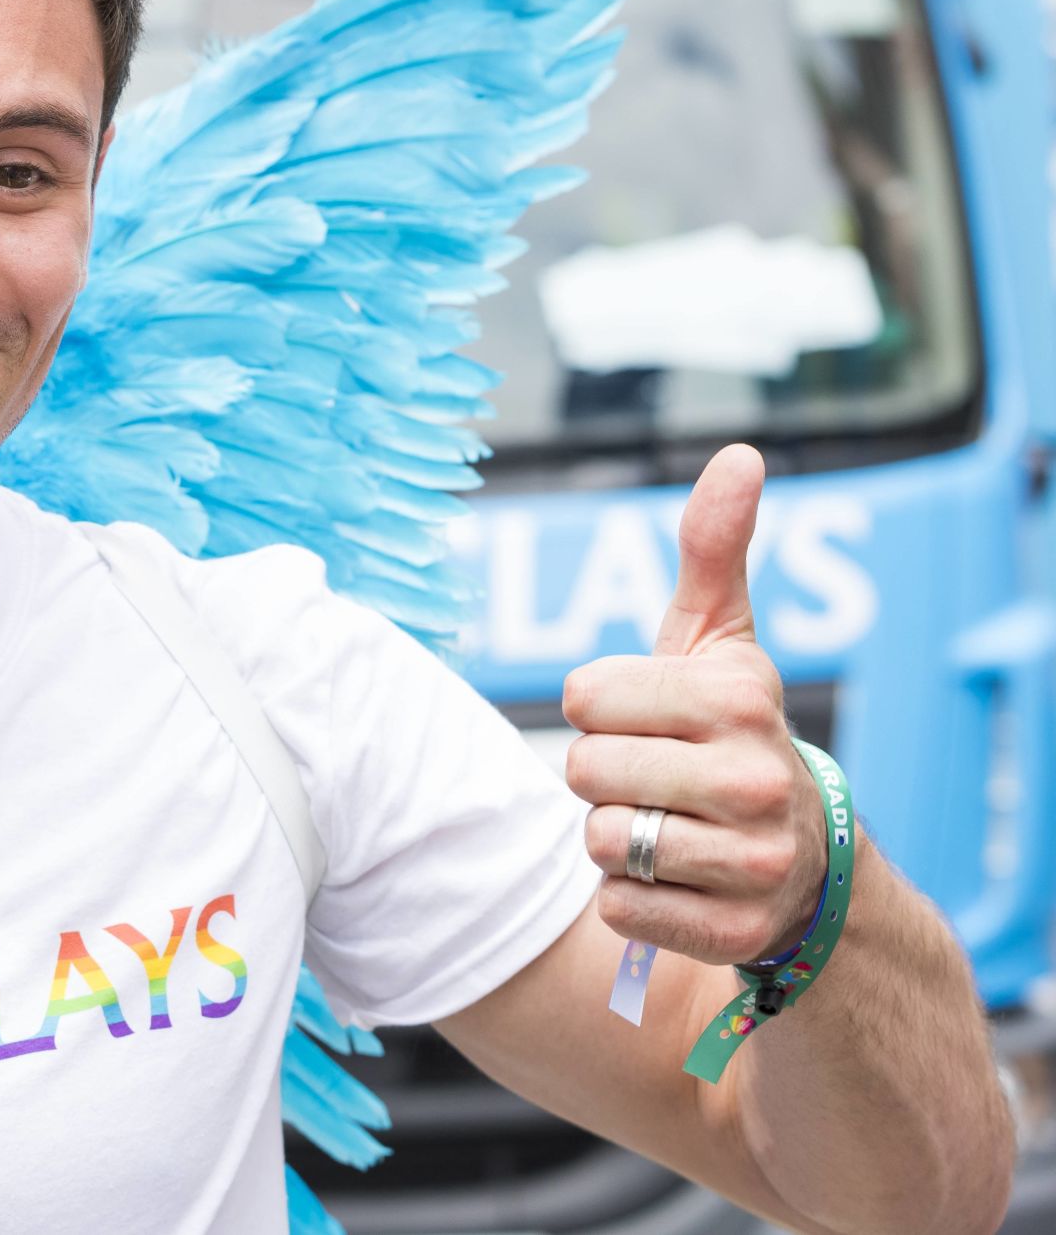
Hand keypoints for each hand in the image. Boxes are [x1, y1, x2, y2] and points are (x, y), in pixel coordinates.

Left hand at [562, 445, 827, 964]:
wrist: (803, 860)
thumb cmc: (729, 731)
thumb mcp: (719, 640)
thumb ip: (714, 550)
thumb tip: (739, 453)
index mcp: (739, 697)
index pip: (581, 697)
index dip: (596, 708)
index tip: (647, 717)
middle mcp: (756, 778)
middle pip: (582, 771)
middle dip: (600, 776)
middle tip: (657, 778)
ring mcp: (753, 861)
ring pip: (600, 843)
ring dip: (615, 839)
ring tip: (671, 827)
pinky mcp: (735, 932)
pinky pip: (620, 910)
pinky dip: (631, 900)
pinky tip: (681, 883)